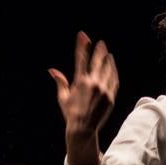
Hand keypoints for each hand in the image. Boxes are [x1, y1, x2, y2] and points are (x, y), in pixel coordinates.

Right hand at [51, 32, 118, 164]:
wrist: (83, 129)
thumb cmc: (71, 113)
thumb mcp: (63, 97)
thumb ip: (60, 82)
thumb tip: (52, 70)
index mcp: (80, 82)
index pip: (81, 59)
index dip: (82, 46)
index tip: (83, 35)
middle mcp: (93, 83)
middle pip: (98, 61)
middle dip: (99, 51)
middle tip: (101, 43)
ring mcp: (103, 90)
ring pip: (108, 70)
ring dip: (108, 61)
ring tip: (108, 55)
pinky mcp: (110, 97)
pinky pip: (114, 80)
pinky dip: (113, 73)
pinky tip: (113, 68)